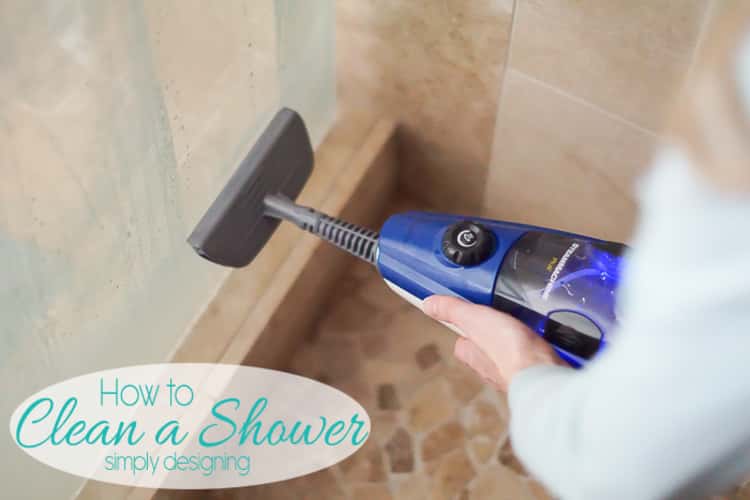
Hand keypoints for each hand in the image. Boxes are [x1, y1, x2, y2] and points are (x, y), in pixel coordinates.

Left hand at [422, 296, 565, 391]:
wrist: (542, 373)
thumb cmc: (506, 349)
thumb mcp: (475, 319)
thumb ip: (453, 310)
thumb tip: (428, 304)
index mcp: (473, 355)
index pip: (462, 344)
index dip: (465, 331)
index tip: (470, 318)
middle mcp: (490, 369)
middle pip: (485, 352)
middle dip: (492, 340)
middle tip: (499, 322)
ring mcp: (513, 374)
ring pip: (508, 359)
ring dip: (513, 347)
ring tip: (522, 332)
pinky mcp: (535, 375)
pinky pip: (531, 363)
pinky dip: (533, 354)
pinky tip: (541, 346)